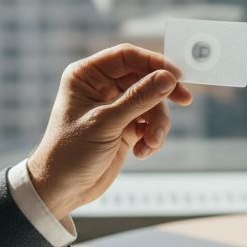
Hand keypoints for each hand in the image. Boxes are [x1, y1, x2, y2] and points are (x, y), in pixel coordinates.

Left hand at [26, 43, 193, 220]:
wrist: (62, 190)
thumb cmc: (70, 153)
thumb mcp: (106, 123)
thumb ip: (139, 99)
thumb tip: (168, 78)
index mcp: (86, 76)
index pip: (127, 56)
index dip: (154, 62)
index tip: (177, 76)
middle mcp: (101, 87)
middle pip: (144, 78)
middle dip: (162, 95)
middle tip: (184, 100)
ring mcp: (114, 107)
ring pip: (151, 102)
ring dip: (157, 123)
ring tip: (151, 143)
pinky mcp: (125, 127)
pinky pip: (149, 123)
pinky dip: (152, 137)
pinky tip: (142, 152)